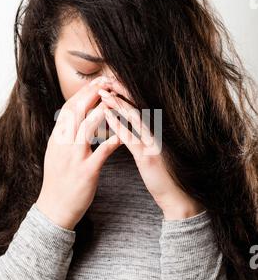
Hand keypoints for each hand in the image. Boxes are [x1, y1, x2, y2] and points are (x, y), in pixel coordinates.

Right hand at [36, 76, 122, 229]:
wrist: (55, 208)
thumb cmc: (58, 180)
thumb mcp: (55, 154)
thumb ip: (63, 135)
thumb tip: (71, 118)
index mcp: (57, 139)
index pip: (69, 109)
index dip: (83, 93)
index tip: (97, 82)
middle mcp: (63, 144)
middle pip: (77, 112)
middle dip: (93, 94)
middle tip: (108, 81)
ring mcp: (74, 157)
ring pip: (87, 127)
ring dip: (102, 110)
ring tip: (116, 99)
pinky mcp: (86, 171)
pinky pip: (102, 152)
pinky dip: (113, 140)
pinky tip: (124, 133)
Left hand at [98, 79, 204, 219]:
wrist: (177, 197)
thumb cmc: (162, 176)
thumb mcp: (151, 153)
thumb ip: (142, 138)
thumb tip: (129, 127)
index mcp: (154, 132)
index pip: (137, 108)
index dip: (124, 94)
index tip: (108, 84)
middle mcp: (155, 133)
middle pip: (136, 107)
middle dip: (119, 93)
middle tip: (103, 82)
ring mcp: (153, 143)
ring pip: (134, 118)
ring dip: (117, 104)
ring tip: (103, 94)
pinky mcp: (149, 156)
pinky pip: (131, 137)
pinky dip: (118, 124)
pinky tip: (107, 116)